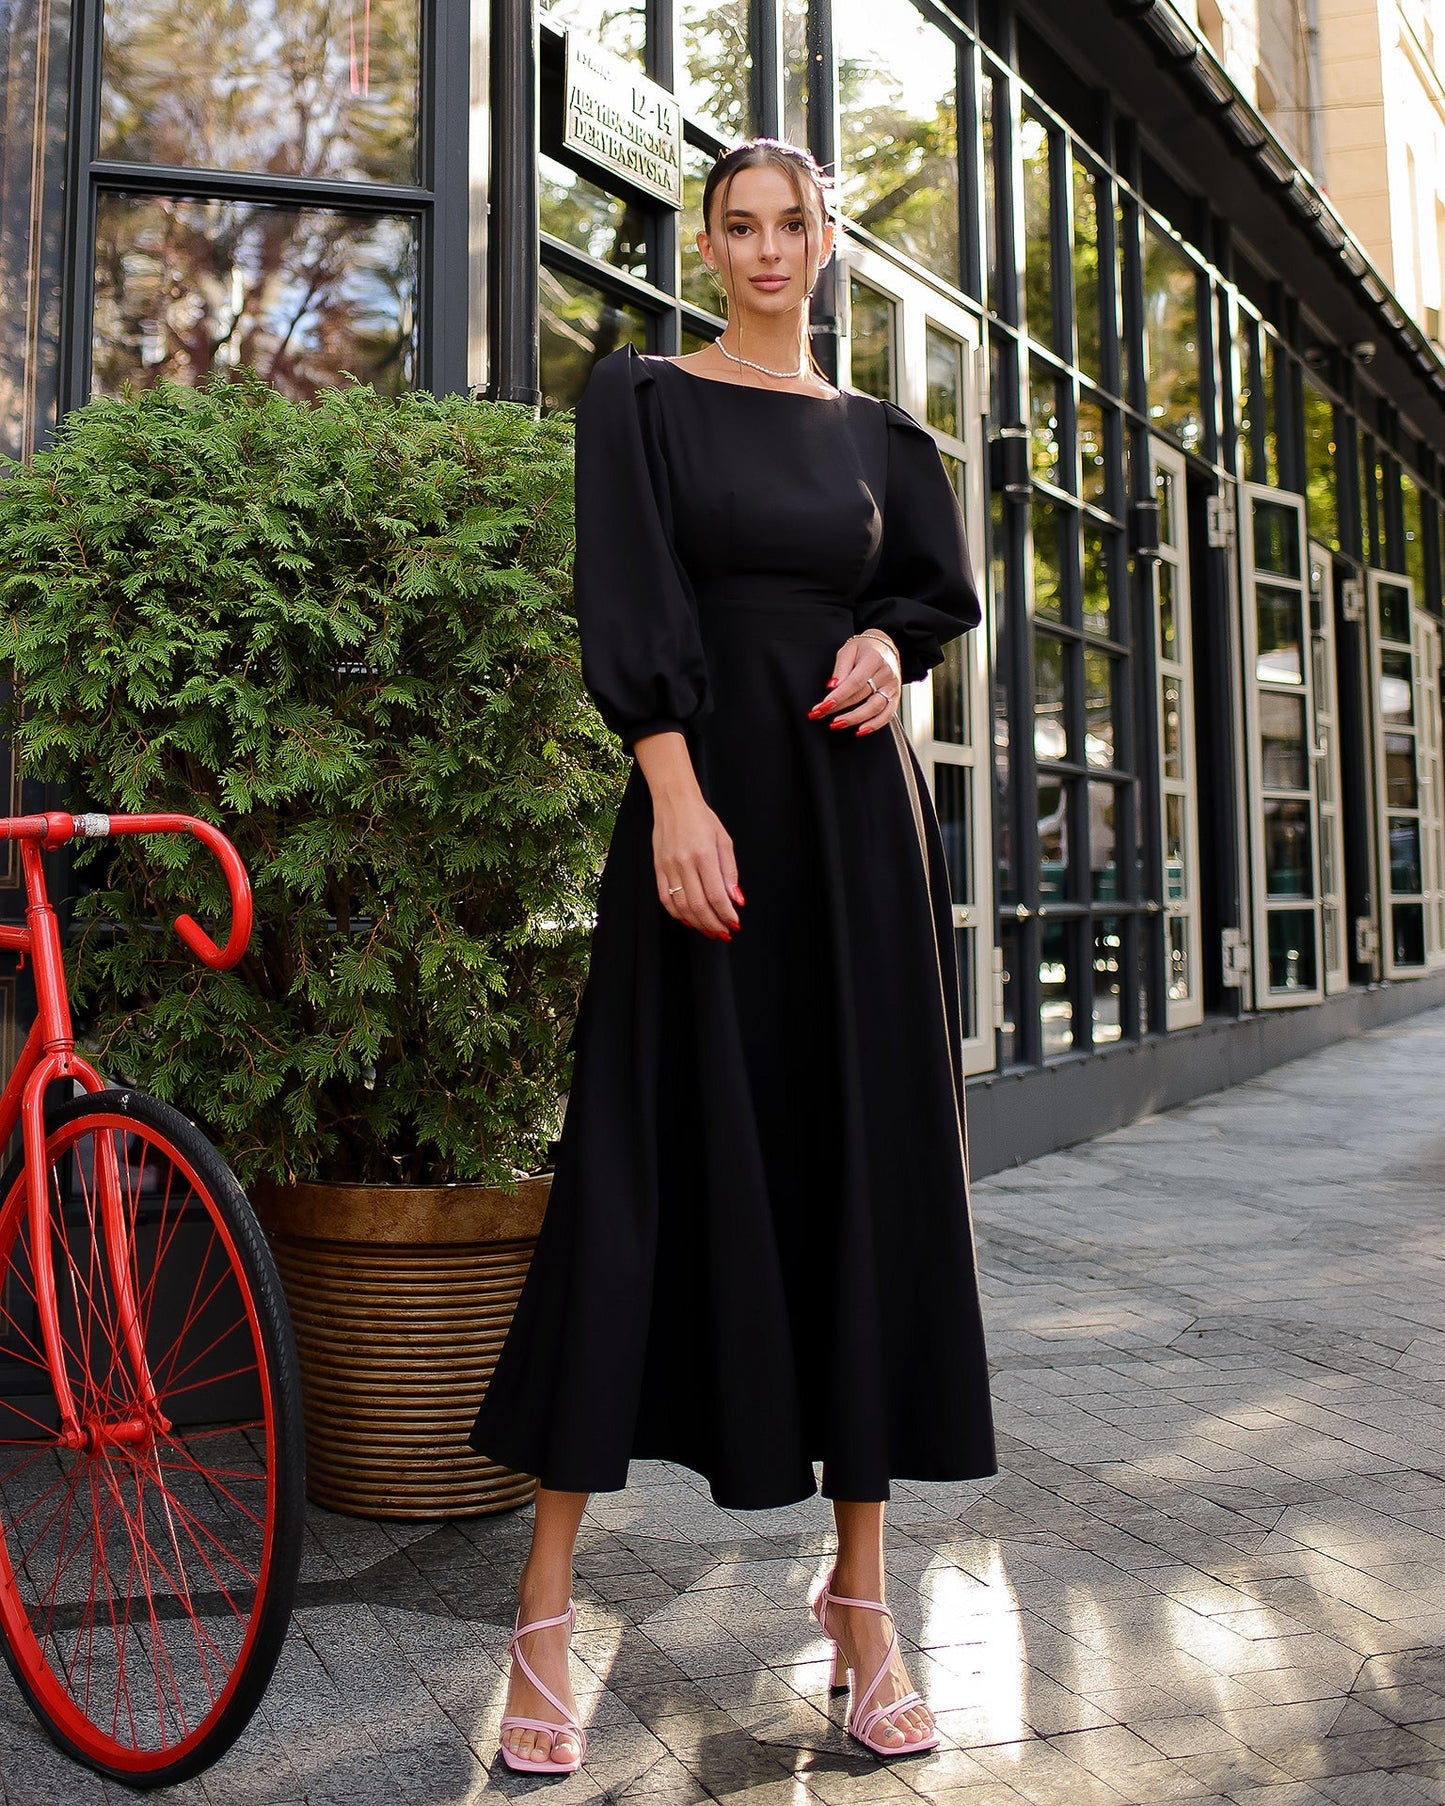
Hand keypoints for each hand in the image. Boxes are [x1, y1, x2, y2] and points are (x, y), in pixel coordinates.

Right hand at [652, 794, 743, 940]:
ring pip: (681, 907)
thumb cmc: (702, 819)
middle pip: (698, 905)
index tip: (735, 923)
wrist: (674, 803)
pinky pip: (666, 899)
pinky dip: (678, 914)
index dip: (726, 914)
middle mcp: (684, 863)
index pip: (716, 894)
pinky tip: (690, 920)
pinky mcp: (658, 869)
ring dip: (697, 923)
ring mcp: (668, 867)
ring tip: (710, 930)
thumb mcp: (724, 840)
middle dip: (713, 924)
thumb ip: (730, 872)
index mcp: (704, 854)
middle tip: (724, 933)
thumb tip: (736, 899)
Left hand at [807, 633, 901, 735]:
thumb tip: (833, 687)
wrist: (884, 648)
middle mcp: (886, 674)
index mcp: (874, 659)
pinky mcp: (895, 697)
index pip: (854, 682)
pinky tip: (860, 730)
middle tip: (821, 714)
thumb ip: (840, 669)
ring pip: (875, 708)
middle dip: (839, 708)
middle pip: (861, 696)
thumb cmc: (864, 649)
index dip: (838, 696)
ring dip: (854, 719)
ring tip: (837, 724)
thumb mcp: (848, 650)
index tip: (823, 706)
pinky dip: (874, 725)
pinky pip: (887, 715)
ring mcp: (892, 687)